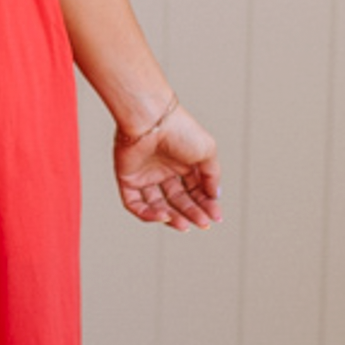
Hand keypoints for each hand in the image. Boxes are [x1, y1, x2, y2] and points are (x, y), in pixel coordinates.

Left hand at [113, 101, 221, 232]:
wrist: (151, 119)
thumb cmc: (180, 129)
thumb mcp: (207, 151)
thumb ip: (212, 175)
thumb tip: (215, 196)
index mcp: (183, 163)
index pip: (195, 191)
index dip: (206, 205)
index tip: (216, 217)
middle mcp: (164, 171)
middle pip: (178, 200)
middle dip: (192, 213)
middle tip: (203, 224)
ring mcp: (145, 176)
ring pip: (158, 205)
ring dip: (172, 217)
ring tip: (185, 224)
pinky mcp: (128, 179)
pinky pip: (135, 204)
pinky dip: (148, 214)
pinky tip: (164, 216)